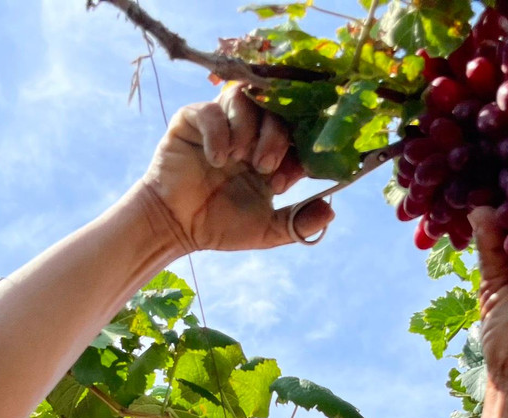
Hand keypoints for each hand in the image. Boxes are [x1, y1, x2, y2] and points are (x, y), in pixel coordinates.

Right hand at [138, 85, 334, 253]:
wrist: (176, 227)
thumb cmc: (220, 226)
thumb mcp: (267, 230)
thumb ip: (298, 222)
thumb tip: (331, 213)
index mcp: (271, 153)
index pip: (296, 131)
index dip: (297, 146)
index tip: (287, 176)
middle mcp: (249, 133)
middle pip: (274, 108)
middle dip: (275, 135)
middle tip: (264, 166)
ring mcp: (221, 123)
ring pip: (244, 98)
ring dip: (247, 128)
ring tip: (239, 159)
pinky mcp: (192, 120)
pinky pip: (210, 109)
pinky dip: (218, 133)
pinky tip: (216, 159)